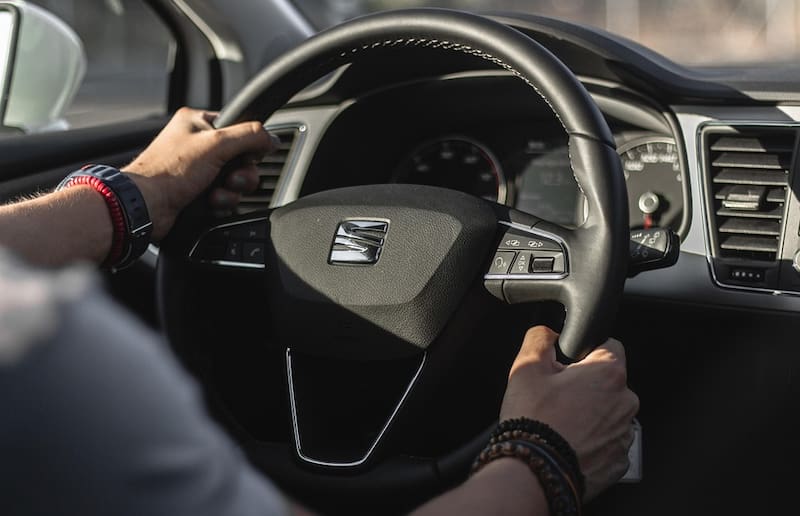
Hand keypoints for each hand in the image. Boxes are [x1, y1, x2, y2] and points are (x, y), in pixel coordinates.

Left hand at [122, 107, 278, 239]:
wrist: (146, 206)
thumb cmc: (169, 171)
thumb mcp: (217, 144)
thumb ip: (250, 136)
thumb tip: (272, 138)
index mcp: (198, 123)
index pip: (239, 129)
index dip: (248, 146)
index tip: (249, 156)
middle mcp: (197, 145)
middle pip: (241, 158)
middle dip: (241, 174)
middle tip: (230, 178)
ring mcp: (197, 170)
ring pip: (234, 181)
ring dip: (230, 191)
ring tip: (215, 194)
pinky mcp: (197, 193)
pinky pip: (224, 197)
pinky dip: (221, 202)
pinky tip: (208, 203)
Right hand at [499, 326, 638, 500]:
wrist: (534, 473)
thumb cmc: (533, 420)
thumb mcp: (526, 367)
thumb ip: (540, 338)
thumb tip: (548, 333)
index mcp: (608, 373)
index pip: (609, 345)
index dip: (586, 351)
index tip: (568, 364)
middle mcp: (625, 402)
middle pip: (608, 382)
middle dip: (586, 386)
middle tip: (557, 397)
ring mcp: (624, 434)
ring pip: (608, 413)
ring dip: (590, 414)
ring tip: (560, 424)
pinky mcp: (619, 461)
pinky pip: (607, 442)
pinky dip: (592, 441)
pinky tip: (568, 443)